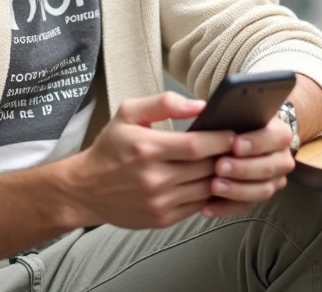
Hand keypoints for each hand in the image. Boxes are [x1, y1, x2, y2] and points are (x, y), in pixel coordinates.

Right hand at [60, 92, 235, 229]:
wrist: (86, 189)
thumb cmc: (109, 149)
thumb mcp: (128, 113)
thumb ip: (164, 103)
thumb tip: (199, 105)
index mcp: (147, 148)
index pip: (197, 145)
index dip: (221, 139)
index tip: (232, 132)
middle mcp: (154, 178)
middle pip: (207, 168)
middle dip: (226, 156)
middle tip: (235, 147)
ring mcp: (160, 202)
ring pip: (207, 188)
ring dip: (221, 176)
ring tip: (224, 163)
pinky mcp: (163, 218)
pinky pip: (198, 206)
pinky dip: (208, 193)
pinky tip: (207, 180)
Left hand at [203, 116, 294, 218]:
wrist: (249, 139)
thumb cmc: (239, 122)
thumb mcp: (238, 111)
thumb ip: (226, 112)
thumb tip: (202, 110)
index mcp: (280, 134)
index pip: (275, 138)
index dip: (256, 142)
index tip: (235, 145)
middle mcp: (282, 159)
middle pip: (268, 167)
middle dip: (243, 168)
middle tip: (220, 167)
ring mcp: (274, 180)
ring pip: (262, 190)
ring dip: (237, 190)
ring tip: (214, 187)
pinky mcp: (259, 196)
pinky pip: (246, 206)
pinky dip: (226, 207)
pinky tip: (208, 208)